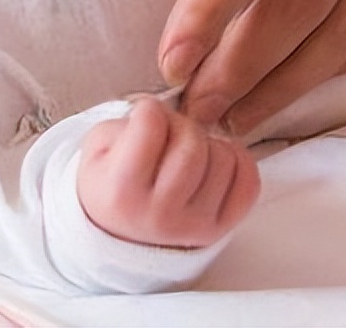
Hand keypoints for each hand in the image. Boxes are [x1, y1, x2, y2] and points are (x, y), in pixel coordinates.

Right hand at [78, 98, 259, 248]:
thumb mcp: (96, 150)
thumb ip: (124, 123)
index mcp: (123, 190)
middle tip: (168, 133)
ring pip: (224, 158)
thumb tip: (166, 112)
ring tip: (186, 152)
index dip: (147, 109)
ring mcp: (195, 225)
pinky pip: (249, 182)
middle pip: (192, 142)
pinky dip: (236, 161)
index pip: (151, 124)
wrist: (119, 236)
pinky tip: (213, 162)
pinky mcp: (221, 229)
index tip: (144, 117)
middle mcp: (161, 213)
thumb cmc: (109, 186)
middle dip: (181, 124)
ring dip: (207, 143)